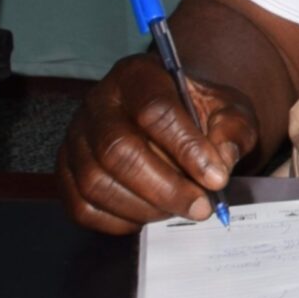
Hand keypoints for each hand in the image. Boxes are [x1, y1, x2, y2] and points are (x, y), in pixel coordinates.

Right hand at [57, 53, 260, 234]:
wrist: (171, 119)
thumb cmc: (198, 113)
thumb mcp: (228, 110)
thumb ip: (232, 129)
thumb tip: (221, 159)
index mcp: (137, 75)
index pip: (154, 109)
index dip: (186, 148)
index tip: (216, 178)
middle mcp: (98, 102)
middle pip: (118, 149)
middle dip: (165, 187)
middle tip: (201, 207)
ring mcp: (77, 137)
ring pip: (96, 182)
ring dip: (145, 208)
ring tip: (177, 209)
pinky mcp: (66, 170)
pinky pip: (82, 206)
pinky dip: (118, 222)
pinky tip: (148, 215)